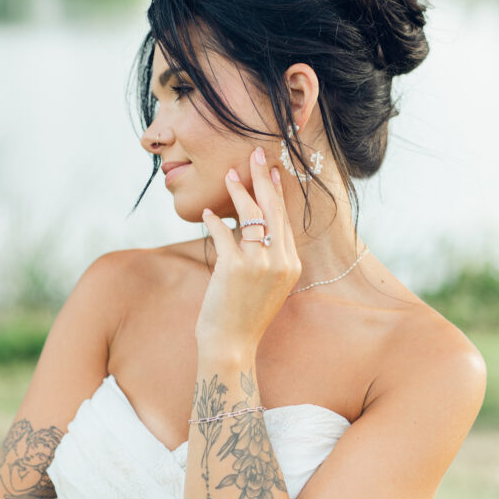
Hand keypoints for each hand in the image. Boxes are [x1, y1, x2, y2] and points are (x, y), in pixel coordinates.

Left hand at [196, 147, 301, 353]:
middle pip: (273, 209)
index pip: (285, 220)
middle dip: (264, 177)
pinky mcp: (235, 267)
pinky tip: (206, 213)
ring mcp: (259, 264)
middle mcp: (280, 262)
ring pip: (250, 215)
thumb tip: (249, 227)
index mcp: (292, 265)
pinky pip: (224, 233)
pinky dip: (214, 221)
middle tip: (256, 153)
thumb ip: (266, 258)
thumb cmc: (243, 317)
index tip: (272, 172)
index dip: (277, 193)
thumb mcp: (265, 286)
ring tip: (228, 174)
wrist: (232, 345)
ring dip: (238, 191)